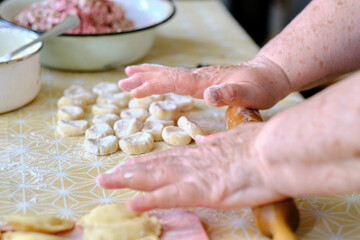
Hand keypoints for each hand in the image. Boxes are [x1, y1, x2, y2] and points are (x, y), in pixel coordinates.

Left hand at [97, 123, 287, 211]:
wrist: (276, 150)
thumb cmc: (263, 145)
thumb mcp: (236, 139)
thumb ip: (216, 143)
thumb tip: (202, 142)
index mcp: (202, 151)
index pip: (168, 157)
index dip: (146, 162)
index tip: (130, 165)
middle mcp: (193, 161)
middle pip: (155, 166)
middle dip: (129, 171)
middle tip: (106, 174)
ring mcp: (196, 175)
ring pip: (155, 178)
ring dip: (129, 181)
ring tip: (107, 182)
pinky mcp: (203, 190)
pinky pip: (171, 197)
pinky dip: (150, 200)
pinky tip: (132, 203)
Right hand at [119, 57, 290, 108]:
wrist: (269, 76)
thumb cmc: (261, 87)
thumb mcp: (250, 94)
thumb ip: (230, 94)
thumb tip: (208, 95)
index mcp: (205, 81)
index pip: (172, 81)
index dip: (152, 85)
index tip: (133, 90)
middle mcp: (199, 77)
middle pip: (165, 75)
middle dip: (143, 78)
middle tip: (121, 81)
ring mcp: (200, 78)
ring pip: (169, 74)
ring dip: (149, 75)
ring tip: (130, 75)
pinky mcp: (204, 81)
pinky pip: (177, 78)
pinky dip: (162, 78)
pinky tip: (159, 81)